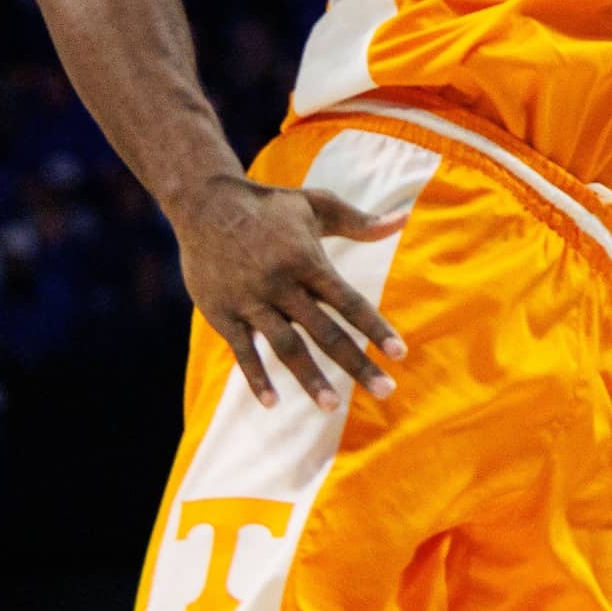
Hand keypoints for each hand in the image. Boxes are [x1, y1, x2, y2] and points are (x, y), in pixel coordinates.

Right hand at [168, 173, 405, 409]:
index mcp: (308, 261)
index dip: (376, 328)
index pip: (349, 302)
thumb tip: (405, 218)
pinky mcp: (222, 313)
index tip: (400, 354)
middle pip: (325, 332)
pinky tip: (273, 403)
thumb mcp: (317, 206)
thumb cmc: (269, 205)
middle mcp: (282, 284)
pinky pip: (243, 351)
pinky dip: (256, 377)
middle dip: (357, 364)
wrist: (205, 203)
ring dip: (310, 378)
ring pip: (286, 347)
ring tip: (332, 406)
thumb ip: (361, 221)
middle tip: (386, 391)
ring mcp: (251, 301)